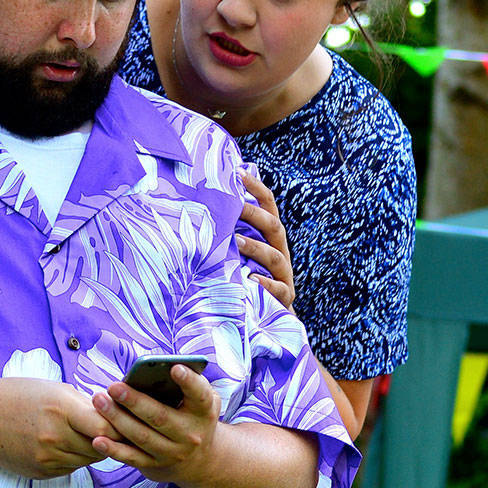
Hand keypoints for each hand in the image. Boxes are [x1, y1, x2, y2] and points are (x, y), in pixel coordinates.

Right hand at [0, 377, 127, 478]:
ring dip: (95, 449)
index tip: (127, 419)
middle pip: (102, 447)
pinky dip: (77, 457)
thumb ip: (86, 404)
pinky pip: (73, 468)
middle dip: (112, 438)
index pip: (107, 427)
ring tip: (89, 433)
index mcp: (62, 409)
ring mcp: (48, 459)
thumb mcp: (54, 389)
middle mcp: (56, 437)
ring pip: (90, 460)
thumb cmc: (17, 395)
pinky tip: (68, 443)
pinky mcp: (42, 473)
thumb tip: (115, 413)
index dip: (121, 425)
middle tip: (116, 428)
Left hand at [90, 364, 219, 486]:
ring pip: (142, 436)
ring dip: (117, 419)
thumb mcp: (203, 399)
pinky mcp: (155, 465)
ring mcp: (172, 452)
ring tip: (99, 401)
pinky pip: (131, 458)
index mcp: (203, 411)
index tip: (174, 368)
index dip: (189, 382)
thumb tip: (161, 368)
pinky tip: (97, 440)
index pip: (199, 395)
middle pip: (160, 417)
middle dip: (134, 401)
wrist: (200, 460)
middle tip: (113, 387)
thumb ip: (189, 383)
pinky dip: (114, 450)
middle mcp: (190, 434)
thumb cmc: (194, 416)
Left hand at [237, 170, 294, 310]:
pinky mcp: (284, 297)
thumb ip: (231, 230)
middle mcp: (280, 251)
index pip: (269, 205)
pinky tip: (250, 279)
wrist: (267, 315)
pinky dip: (264, 284)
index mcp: (271, 236)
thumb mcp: (239, 252)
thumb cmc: (246, 277)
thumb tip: (203, 203)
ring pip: (274, 256)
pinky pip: (278, 289)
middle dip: (254, 214)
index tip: (237, 172)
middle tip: (234, 206)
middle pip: (273, 226)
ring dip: (255, 247)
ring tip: (235, 241)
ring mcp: (284, 275)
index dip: (256, 187)